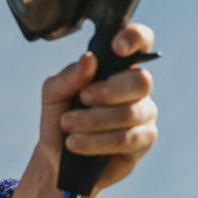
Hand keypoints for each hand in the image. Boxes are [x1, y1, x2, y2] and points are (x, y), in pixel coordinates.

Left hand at [8, 24, 158, 197]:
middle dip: (107, 91)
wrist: (57, 159)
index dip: (135, 38)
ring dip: (94, 120)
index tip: (117, 48)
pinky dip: (97, 141)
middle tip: (82, 99)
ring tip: (69, 127)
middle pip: (140, 81)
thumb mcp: (53, 95)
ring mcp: (144, 113)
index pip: (140, 41)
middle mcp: (136, 87)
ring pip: (130, 113)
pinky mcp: (144, 141)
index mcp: (116, 67)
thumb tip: (89, 60)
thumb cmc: (59, 119)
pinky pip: (126, 139)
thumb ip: (69, 76)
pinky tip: (76, 144)